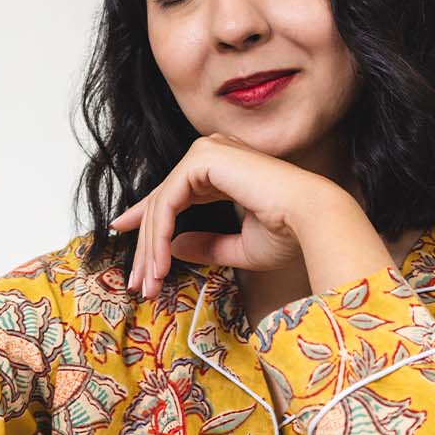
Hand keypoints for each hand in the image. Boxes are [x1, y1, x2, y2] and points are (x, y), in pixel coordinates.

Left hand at [108, 132, 342, 300]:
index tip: (123, 235)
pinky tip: (160, 265)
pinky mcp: (203, 159)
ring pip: (161, 204)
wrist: (311, 221)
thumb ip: (206, 245)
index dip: (146, 216)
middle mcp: (212, 153)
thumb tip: (173, 248)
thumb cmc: (289, 234)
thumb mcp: (238, 247)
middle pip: (163, 201)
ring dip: (150, 248)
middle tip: (137, 283)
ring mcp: (206, 151)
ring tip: (148, 283)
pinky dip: (158, 236)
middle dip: (146, 246)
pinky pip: (167, 202)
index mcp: (223, 168)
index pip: (174, 192)